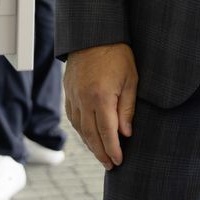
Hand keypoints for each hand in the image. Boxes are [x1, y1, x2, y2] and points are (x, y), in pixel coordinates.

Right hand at [64, 43, 137, 169]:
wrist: (94, 34)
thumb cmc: (117, 54)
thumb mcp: (131, 79)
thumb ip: (127, 108)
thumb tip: (126, 133)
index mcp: (101, 97)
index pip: (107, 133)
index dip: (113, 150)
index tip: (119, 161)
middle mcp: (84, 100)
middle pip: (91, 135)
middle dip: (101, 153)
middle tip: (110, 165)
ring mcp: (73, 96)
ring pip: (80, 129)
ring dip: (90, 144)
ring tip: (100, 155)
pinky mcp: (68, 92)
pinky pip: (73, 117)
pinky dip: (80, 130)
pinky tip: (88, 136)